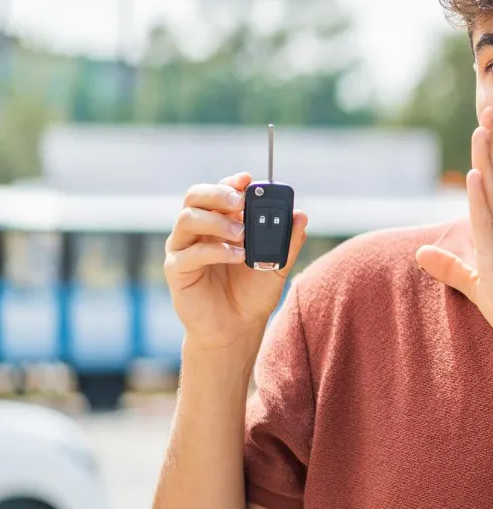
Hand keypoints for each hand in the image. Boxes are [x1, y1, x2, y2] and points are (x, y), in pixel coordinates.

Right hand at [164, 172, 308, 352]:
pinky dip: (215, 250)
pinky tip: (237, 256)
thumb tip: (301, 215)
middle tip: (241, 202)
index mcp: (219, 222)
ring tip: (243, 235)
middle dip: (218, 194)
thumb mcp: (276, 265)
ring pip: (187, 218)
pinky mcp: (176, 270)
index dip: (231, 182)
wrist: (237, 328)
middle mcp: (197, 230)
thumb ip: (287, 241)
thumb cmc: (253, 293)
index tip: (248, 179)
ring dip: (217, 221)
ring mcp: (184, 248)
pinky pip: (189, 252)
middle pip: (195, 196)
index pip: (218, 192)